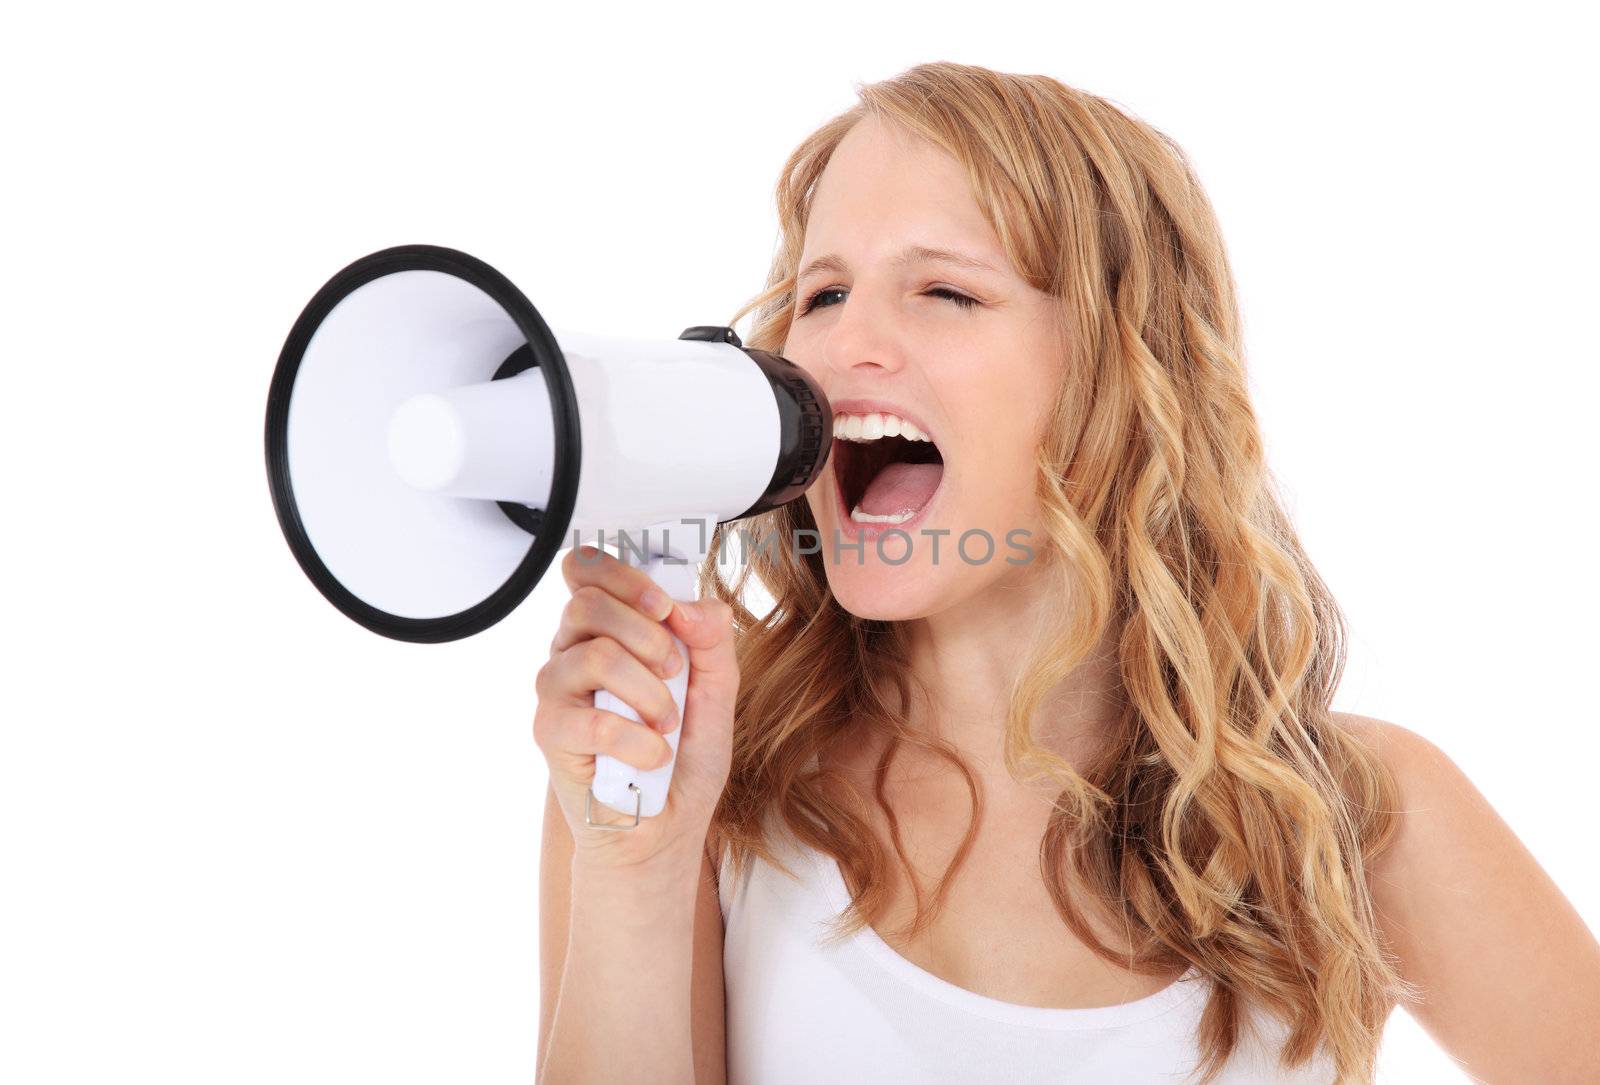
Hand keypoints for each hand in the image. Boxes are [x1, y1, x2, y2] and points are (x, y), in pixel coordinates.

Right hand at [533, 545, 738, 870]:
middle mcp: (572, 650)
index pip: (587, 569)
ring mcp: (556, 691)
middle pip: (588, 602)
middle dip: (649, 635)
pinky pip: (593, 719)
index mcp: (606, 628)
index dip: (626, 577)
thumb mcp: (718, 688)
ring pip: (594, 654)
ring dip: (650, 692)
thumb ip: (711, 637)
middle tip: (676, 673)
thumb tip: (686, 607)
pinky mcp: (550, 735)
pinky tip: (654, 757)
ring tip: (667, 725)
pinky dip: (639, 741)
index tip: (665, 608)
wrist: (667, 825)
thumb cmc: (684, 755)